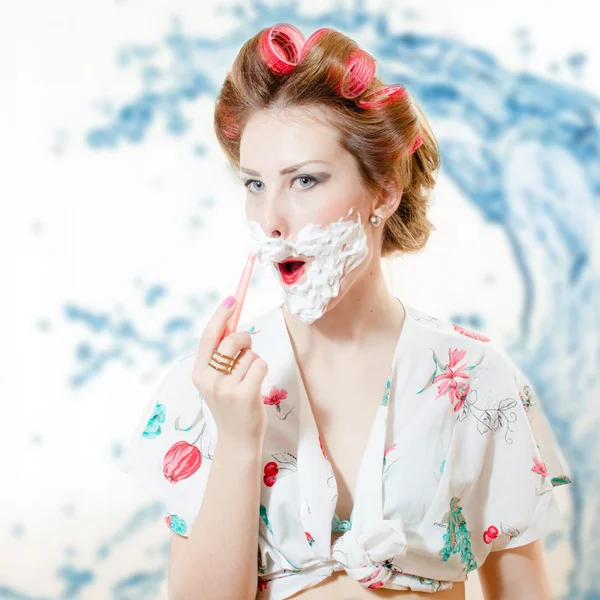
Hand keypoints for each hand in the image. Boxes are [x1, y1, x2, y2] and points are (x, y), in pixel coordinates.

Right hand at [192, 297, 268, 447]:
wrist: (237, 440)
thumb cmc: (230, 405)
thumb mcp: (216, 381)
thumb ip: (220, 357)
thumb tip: (231, 324)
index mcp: (199, 374)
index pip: (208, 337)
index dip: (220, 316)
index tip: (232, 299)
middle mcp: (209, 380)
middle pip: (232, 340)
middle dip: (244, 339)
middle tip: (246, 349)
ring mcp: (226, 389)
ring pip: (250, 354)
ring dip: (254, 362)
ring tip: (248, 380)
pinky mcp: (245, 395)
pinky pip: (260, 364)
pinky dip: (262, 370)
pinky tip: (256, 386)